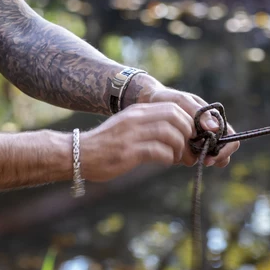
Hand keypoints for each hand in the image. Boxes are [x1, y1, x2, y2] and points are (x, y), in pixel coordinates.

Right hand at [78, 102, 194, 182]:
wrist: (79, 153)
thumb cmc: (105, 144)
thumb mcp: (126, 126)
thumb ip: (147, 125)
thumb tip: (175, 134)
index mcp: (137, 111)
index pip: (172, 107)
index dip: (187, 120)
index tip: (191, 134)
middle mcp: (136, 119)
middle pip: (174, 117)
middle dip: (187, 132)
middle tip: (189, 146)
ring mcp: (132, 134)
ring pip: (169, 133)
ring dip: (180, 147)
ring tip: (179, 157)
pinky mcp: (128, 152)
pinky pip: (158, 151)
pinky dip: (168, 157)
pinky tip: (166, 161)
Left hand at [139, 85, 240, 168]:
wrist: (151, 102)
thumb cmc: (169, 99)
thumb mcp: (183, 102)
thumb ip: (199, 113)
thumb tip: (215, 128)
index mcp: (213, 120)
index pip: (231, 139)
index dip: (225, 150)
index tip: (210, 156)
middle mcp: (208, 132)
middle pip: (222, 154)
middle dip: (212, 158)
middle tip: (201, 160)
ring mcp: (197, 142)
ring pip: (205, 158)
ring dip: (195, 157)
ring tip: (181, 150)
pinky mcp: (185, 148)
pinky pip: (189, 159)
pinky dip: (183, 157)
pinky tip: (173, 150)